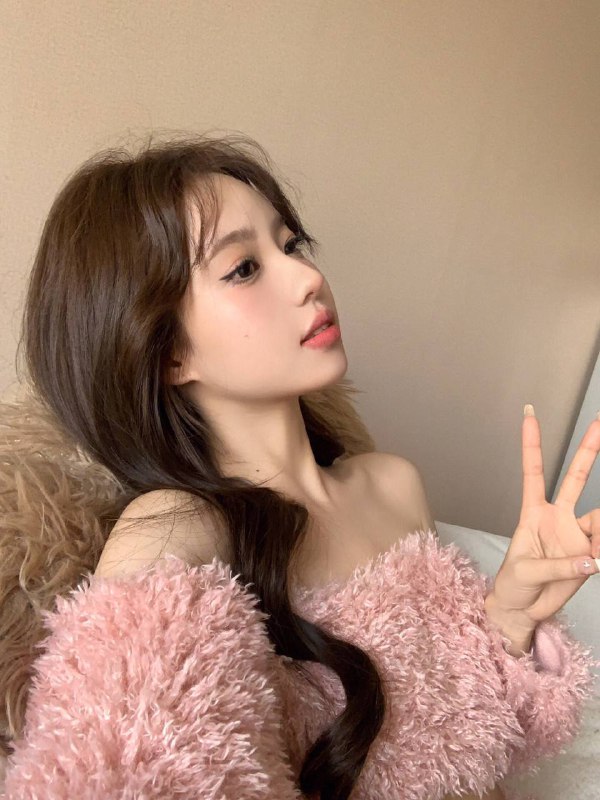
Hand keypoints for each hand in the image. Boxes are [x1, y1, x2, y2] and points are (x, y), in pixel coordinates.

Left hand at [487, 407, 599, 633]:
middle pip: (574, 477)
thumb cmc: (514, 585)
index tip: (529, 414)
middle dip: (589, 450)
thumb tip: (592, 561)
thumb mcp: (524, 573)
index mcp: (532, 513)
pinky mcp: (589, 554)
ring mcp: (575, 534)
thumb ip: (556, 567)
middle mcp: (556, 517)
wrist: (523, 609)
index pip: (532, 472)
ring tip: (595, 556)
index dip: (532, 444)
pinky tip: (597, 563)